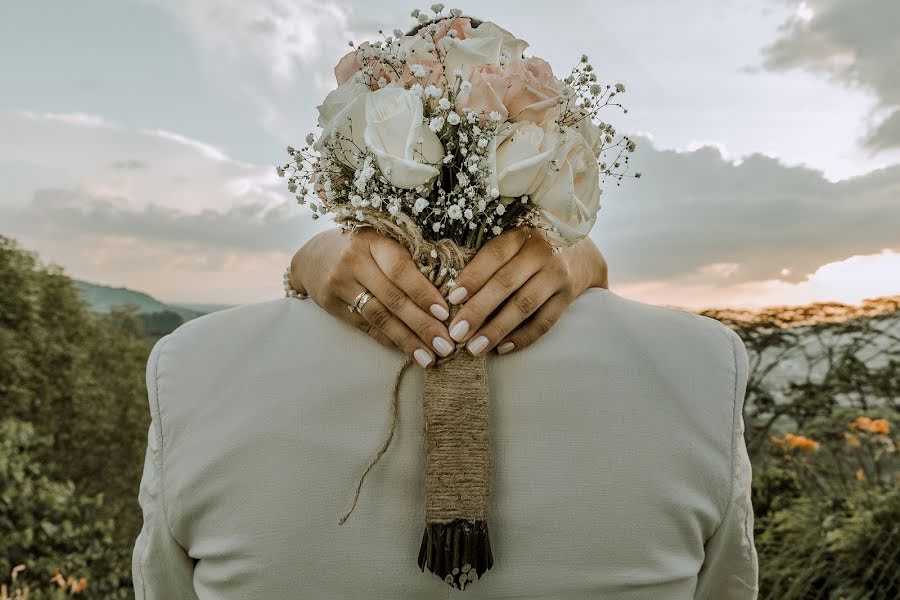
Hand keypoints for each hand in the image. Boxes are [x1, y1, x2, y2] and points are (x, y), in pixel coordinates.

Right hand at [289, 227, 451, 367]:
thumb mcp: (382, 242)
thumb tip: (449, 295)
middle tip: (446, 346)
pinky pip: (366, 326)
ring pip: (379, 317)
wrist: (313, 256)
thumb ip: (408, 261)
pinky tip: (408, 351)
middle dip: (422, 325)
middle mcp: (355, 261)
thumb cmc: (363, 248)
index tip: (446, 314)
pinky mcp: (331, 304)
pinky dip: (389, 340)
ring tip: (429, 358)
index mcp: (374, 241)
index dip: (424, 293)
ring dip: (407, 340)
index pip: (401, 270)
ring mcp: (340, 284)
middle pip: (393, 298)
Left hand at [445, 226, 607, 355]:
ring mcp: (557, 275)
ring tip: (474, 348)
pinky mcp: (568, 296)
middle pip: (505, 284)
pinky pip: (544, 322)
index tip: (453, 299)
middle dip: (478, 311)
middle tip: (456, 333)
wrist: (582, 253)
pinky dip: (522, 337)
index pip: (494, 255)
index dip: (473, 277)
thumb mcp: (514, 240)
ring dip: (496, 329)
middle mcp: (541, 252)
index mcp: (521, 234)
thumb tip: (455, 295)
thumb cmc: (533, 247)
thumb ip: (490, 259)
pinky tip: (502, 349)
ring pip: (524, 306)